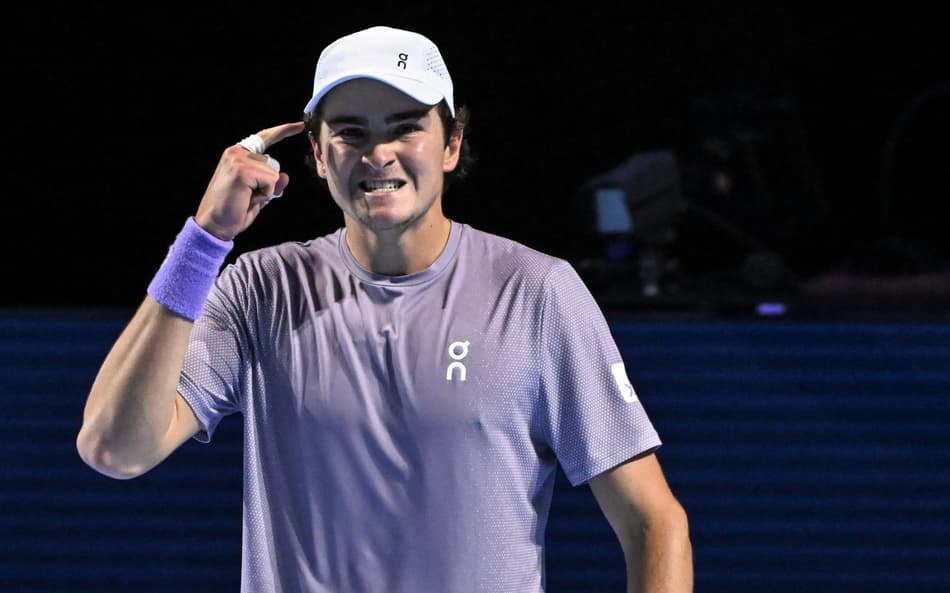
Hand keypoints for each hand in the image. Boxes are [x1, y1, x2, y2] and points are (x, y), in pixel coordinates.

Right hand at [195, 121, 305, 240]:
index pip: (264, 138)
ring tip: (246, 198)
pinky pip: (271, 181)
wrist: (213, 226)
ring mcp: (238, 159)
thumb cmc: (232, 212)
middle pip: (274, 164)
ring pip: (273, 174)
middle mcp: (236, 153)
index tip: (300, 125)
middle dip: (268, 185)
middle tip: (248, 198)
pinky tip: (247, 198)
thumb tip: (285, 176)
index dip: (283, 131)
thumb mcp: (257, 196)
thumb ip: (271, 184)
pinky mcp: (242, 170)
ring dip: (266, 191)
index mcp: (237, 156)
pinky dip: (265, 194)